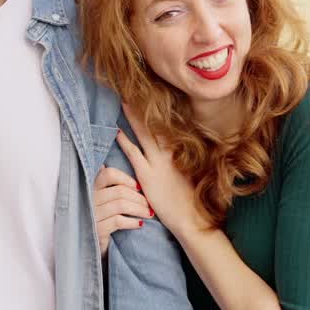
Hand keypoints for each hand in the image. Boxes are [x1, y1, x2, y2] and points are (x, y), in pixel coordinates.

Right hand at [92, 166, 152, 255]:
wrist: (92, 245)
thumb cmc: (104, 218)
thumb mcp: (105, 199)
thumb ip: (110, 183)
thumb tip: (122, 166)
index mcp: (91, 187)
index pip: (108, 174)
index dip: (127, 179)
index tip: (139, 188)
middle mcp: (89, 198)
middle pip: (119, 191)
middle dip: (139, 198)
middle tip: (150, 204)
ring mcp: (91, 214)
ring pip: (121, 205)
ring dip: (139, 209)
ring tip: (149, 214)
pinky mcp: (96, 229)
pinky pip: (118, 221)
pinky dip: (132, 222)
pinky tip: (140, 224)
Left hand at [114, 105, 208, 236]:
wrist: (193, 218)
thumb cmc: (193, 199)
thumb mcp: (191, 173)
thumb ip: (182, 159)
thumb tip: (176, 150)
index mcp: (181, 152)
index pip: (167, 127)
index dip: (157, 112)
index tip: (150, 98)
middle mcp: (170, 153)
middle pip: (155, 125)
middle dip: (144, 108)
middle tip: (133, 91)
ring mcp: (158, 163)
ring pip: (144, 134)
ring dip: (133, 118)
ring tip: (124, 102)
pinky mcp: (147, 175)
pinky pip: (134, 154)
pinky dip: (124, 142)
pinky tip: (116, 131)